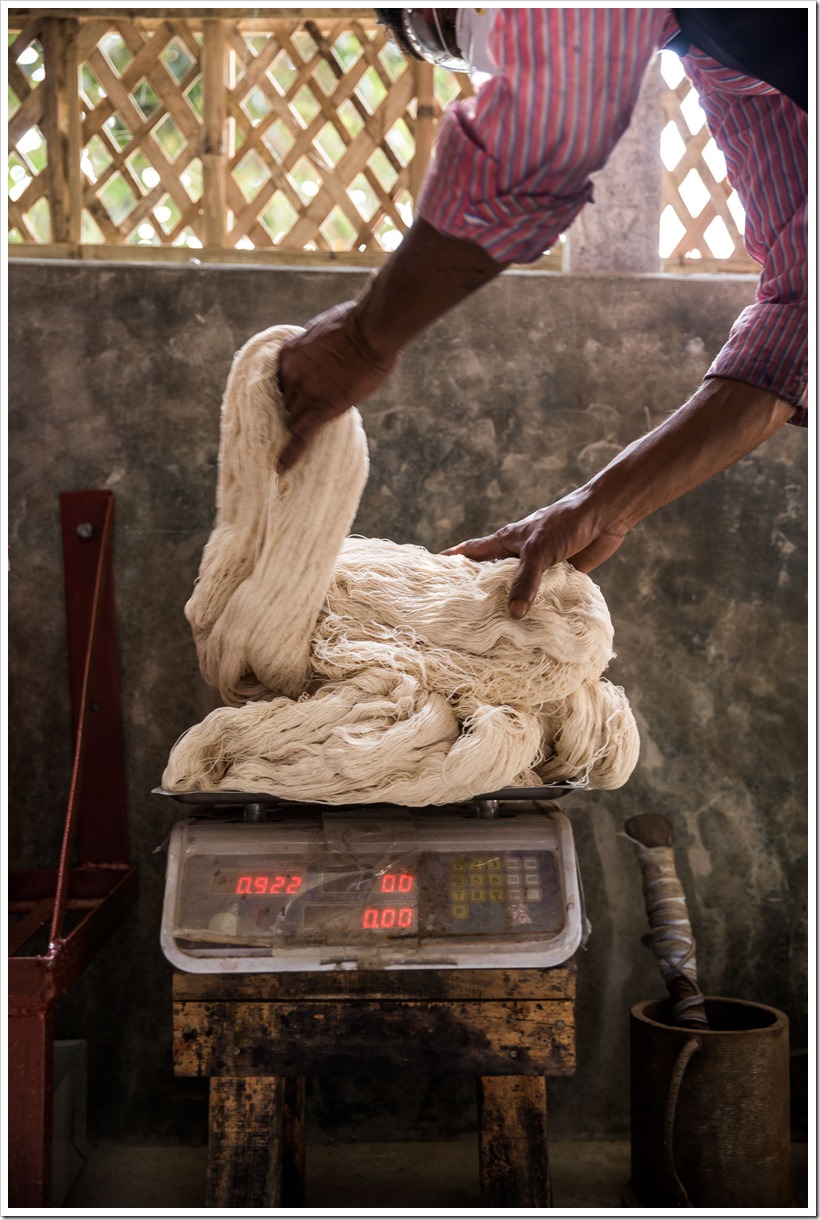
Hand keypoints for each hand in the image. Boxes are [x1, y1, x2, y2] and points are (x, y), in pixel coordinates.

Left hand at [276, 301, 396, 471]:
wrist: (371, 330)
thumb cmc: (357, 323)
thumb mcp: (324, 330)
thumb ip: (316, 349)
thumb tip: (325, 358)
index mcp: (289, 354)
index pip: (279, 382)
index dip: (285, 393)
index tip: (285, 402)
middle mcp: (290, 374)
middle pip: (284, 403)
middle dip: (288, 413)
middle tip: (288, 428)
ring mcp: (305, 392)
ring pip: (291, 420)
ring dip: (290, 432)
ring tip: (281, 451)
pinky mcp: (322, 408)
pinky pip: (301, 435)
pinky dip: (290, 453)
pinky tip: (280, 468)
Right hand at [443, 491, 627, 617]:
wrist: (604, 515)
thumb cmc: (566, 523)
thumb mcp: (539, 551)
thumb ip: (526, 581)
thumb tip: (514, 613)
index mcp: (506, 541)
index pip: (472, 552)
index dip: (452, 560)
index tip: (432, 571)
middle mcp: (519, 555)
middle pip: (493, 575)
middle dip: (479, 591)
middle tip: (461, 614)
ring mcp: (540, 566)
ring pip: (519, 588)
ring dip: (512, 604)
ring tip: (495, 629)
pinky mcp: (561, 575)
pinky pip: (545, 596)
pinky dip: (541, 608)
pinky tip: (534, 627)